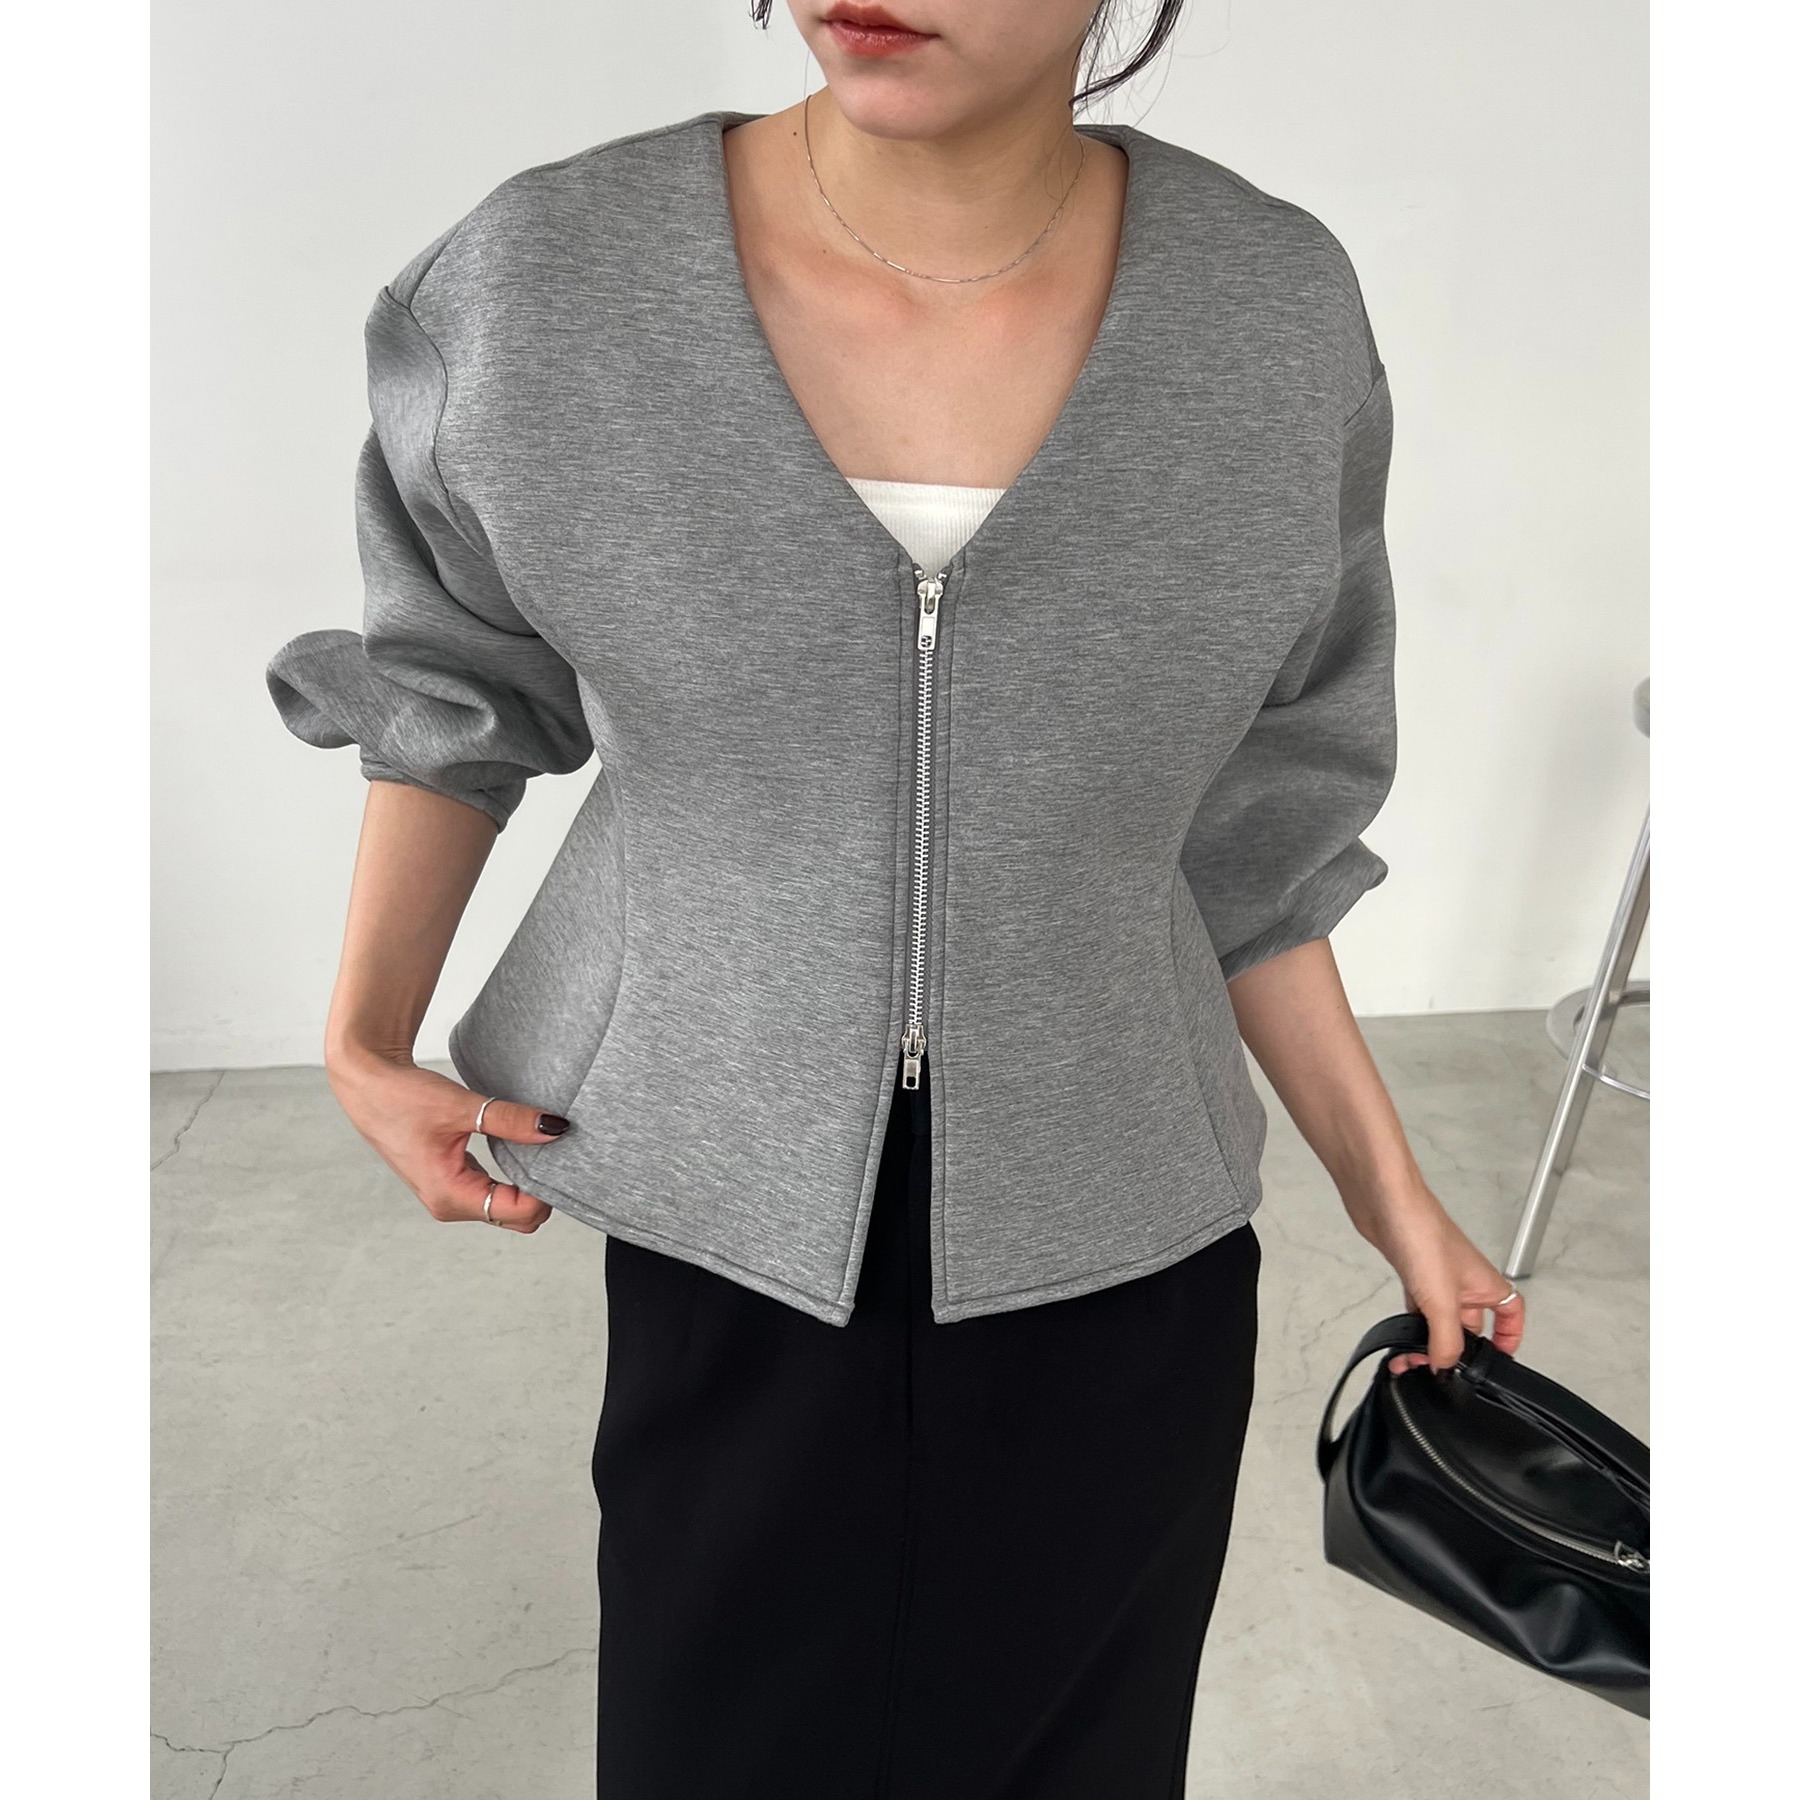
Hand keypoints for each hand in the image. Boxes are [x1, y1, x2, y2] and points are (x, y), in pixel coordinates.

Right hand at [326, 1045, 567, 1232]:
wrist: (367, 1084)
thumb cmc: (403, 1098)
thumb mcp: (462, 1107)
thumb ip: (511, 1120)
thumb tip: (556, 1129)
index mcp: (450, 1195)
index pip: (519, 1213)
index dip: (546, 1191)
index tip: (560, 1158)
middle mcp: (449, 1203)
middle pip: (516, 1218)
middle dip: (541, 1192)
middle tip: (554, 1153)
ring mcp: (449, 1194)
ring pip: (505, 1206)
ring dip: (527, 1185)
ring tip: (540, 1149)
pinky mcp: (450, 1180)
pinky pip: (492, 1191)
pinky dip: (511, 1177)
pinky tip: (522, 1150)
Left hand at [1348, 1185, 1525, 1375]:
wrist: (1383, 1202)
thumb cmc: (1422, 1232)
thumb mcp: (1442, 1300)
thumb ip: (1447, 1340)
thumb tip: (1445, 1367)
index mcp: (1486, 1285)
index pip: (1511, 1315)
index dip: (1510, 1338)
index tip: (1499, 1360)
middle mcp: (1465, 1282)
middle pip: (1471, 1325)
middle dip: (1456, 1350)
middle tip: (1437, 1369)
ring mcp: (1436, 1277)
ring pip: (1440, 1319)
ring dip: (1427, 1341)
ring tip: (1408, 1360)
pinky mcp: (1411, 1272)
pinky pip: (1418, 1307)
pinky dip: (1410, 1324)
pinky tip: (1399, 1334)